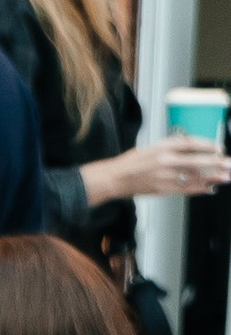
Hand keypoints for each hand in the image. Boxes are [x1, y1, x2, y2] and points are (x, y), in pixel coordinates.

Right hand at [81, 142, 230, 202]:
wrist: (115, 178)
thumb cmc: (131, 162)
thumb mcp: (151, 147)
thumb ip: (171, 148)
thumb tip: (192, 148)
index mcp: (161, 147)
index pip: (189, 144)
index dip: (206, 145)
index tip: (218, 147)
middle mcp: (164, 161)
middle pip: (196, 161)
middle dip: (216, 163)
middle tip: (229, 163)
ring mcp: (164, 177)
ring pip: (194, 177)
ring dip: (213, 178)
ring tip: (226, 177)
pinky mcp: (163, 189)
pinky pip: (186, 189)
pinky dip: (200, 189)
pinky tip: (210, 188)